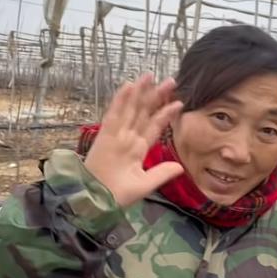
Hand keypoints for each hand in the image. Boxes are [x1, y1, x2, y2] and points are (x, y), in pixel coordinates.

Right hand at [84, 74, 183, 207]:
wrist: (96, 202)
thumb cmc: (116, 196)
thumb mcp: (144, 185)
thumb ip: (161, 174)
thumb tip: (180, 167)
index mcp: (138, 149)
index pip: (154, 126)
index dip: (165, 114)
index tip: (179, 102)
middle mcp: (128, 138)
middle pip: (144, 112)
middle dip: (156, 96)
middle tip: (170, 80)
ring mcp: (116, 135)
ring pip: (131, 109)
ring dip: (140, 92)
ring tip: (150, 75)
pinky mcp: (105, 135)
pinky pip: (114, 114)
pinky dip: (121, 100)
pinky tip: (129, 86)